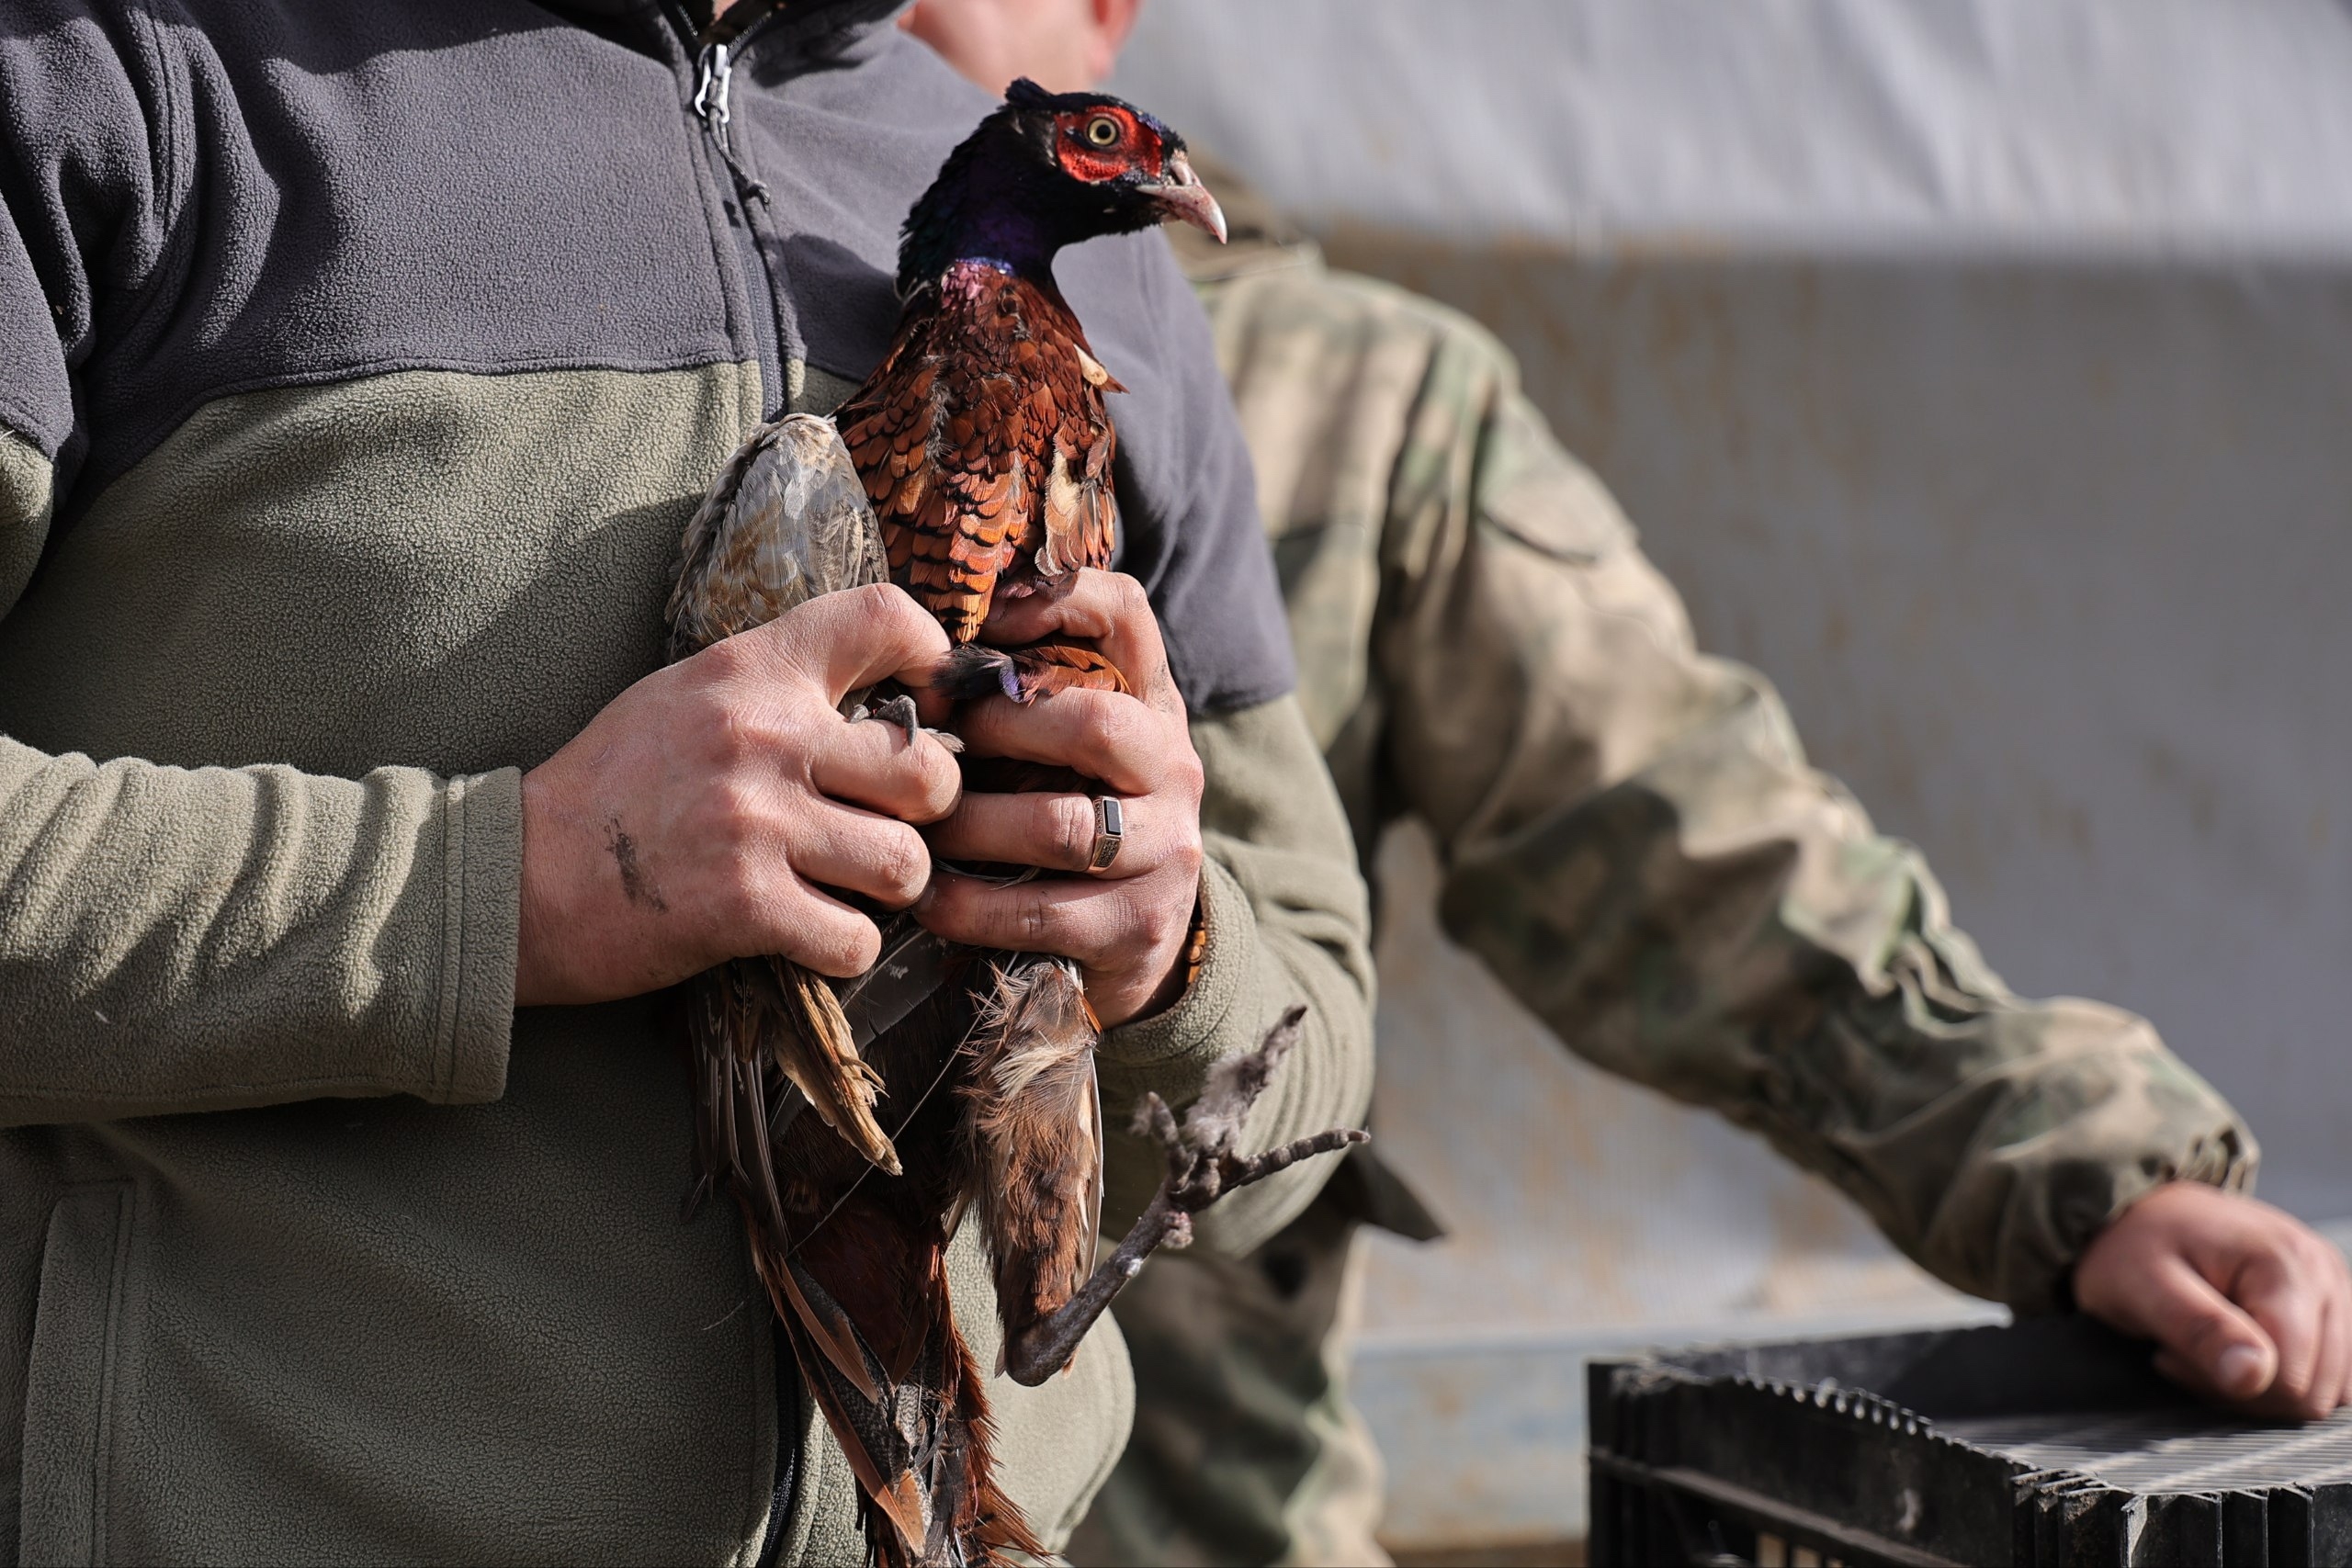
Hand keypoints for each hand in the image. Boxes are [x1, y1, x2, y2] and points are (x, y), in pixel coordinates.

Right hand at [515, 584, 960, 1005]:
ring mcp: (758, 822)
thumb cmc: (611, 787)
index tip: (929, 696)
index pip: (880, 616)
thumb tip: (882, 698)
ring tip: (846, 885)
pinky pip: (857, 939)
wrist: (517, 875)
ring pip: (906, 864)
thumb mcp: (687, 697)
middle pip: (930, 772)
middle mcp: (765, 737)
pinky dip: (844, 949)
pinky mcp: (747, 906)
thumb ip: (777, 687)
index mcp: (751, 671)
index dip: (932, 655)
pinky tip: (808, 934)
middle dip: (926, 812)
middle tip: (887, 824)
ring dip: (887, 889)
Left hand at [915, 570, 1204, 1026]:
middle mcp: (1174, 766)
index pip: (1125, 613)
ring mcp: (1167, 848)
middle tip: (935, 744)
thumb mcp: (1061, 743)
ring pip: (1060, 827)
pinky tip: (929, 900)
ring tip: (917, 830)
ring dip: (970, 827)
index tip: (980, 623)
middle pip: (1095, 723)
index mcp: (1150, 702)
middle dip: (999, 729)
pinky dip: (970, 906)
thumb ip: (1021, 689)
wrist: (1136, 938)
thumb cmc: (1068, 814)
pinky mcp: (1141, 925)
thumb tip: (919, 636)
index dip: (1053, 601)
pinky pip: (1042, 912)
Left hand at [2075, 1181, 2351, 1419]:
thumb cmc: (2134, 1244)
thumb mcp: (2144, 1286)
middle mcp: (2325, 1275)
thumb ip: (2200, 1330)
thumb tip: (2253, 1377)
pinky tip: (2236, 1345)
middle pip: (2311, 1391)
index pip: (2288, 1381)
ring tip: (2208, 1344)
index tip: (2172, 1351)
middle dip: (2244, 1388)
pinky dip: (2281, 1374)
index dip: (2226, 1384)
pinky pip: (2327, 1375)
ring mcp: (2335, 1290)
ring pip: (2324, 1389)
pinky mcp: (2331, 1306)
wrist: (2142, 1209)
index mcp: (2287, 1265)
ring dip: (2262, 1384)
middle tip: (2186, 1349)